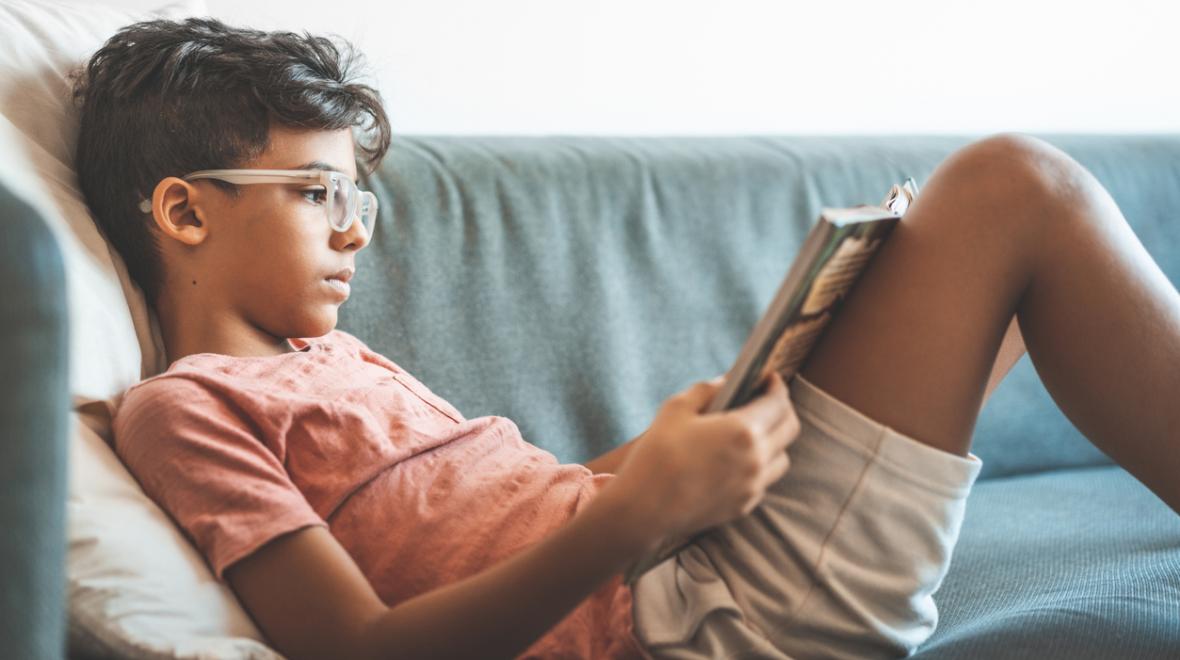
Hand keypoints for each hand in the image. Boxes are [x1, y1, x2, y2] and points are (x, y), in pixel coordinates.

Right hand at [610, 371, 801, 551]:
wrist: (644, 509)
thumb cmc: (657, 454)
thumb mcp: (675, 408)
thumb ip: (707, 389)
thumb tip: (727, 381)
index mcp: (743, 431)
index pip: (779, 403)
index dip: (777, 386)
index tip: (770, 378)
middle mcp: (756, 460)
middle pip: (790, 429)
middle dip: (783, 409)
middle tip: (767, 399)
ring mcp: (753, 486)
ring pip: (782, 458)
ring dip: (775, 440)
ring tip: (755, 431)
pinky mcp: (744, 506)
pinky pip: (764, 481)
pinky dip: (759, 466)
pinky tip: (738, 459)